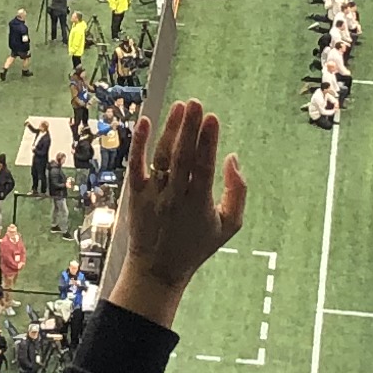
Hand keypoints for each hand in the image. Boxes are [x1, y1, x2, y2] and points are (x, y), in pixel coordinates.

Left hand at [107, 99, 243, 327]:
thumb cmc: (197, 245)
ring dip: (170, 129)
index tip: (212, 117)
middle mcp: (175, 196)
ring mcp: (153, 194)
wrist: (158, 269)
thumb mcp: (229, 225)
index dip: (208, 141)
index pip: (204, 166)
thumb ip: (237, 191)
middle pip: (182, 157)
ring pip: (162, 157)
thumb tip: (233, 157)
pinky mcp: (135, 193)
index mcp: (199, 202)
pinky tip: (146, 121)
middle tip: (194, 103)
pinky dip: (139, 143)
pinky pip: (136, 164)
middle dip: (189, 128)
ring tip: (179, 106)